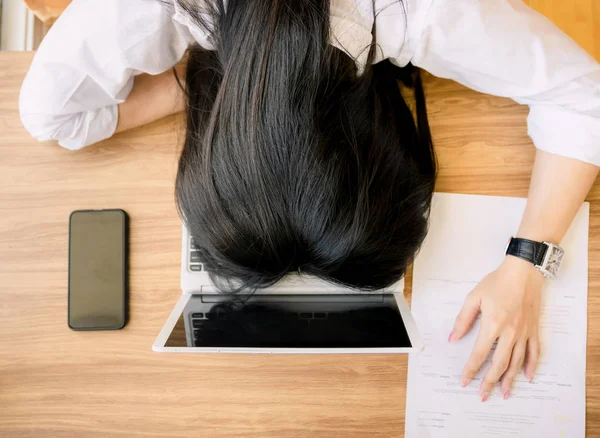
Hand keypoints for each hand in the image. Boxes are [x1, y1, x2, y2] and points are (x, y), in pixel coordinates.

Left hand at [449, 256, 543, 400]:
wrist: (523, 272)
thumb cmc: (497, 282)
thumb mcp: (474, 298)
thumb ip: (463, 320)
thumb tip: (453, 338)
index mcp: (493, 325)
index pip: (479, 354)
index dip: (471, 369)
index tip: (465, 381)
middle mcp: (510, 333)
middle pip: (499, 364)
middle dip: (490, 382)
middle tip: (483, 395)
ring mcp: (524, 332)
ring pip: (517, 362)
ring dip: (510, 379)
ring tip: (505, 393)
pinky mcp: (533, 329)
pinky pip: (534, 352)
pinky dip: (531, 365)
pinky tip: (527, 376)